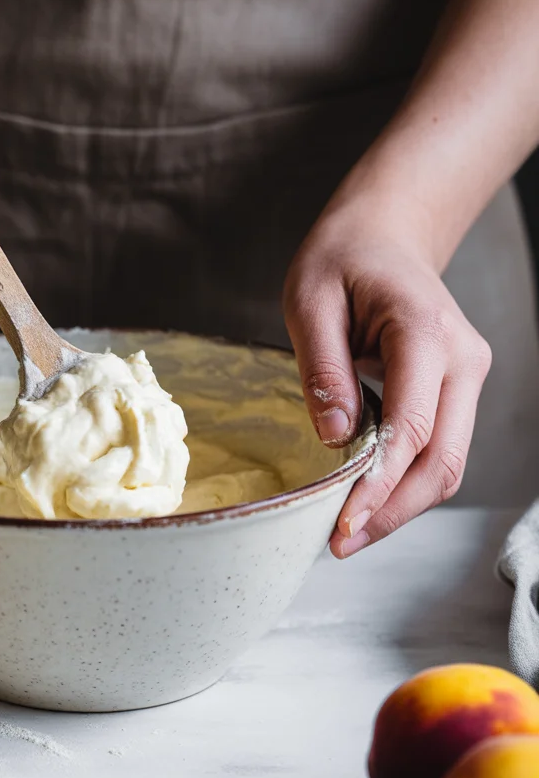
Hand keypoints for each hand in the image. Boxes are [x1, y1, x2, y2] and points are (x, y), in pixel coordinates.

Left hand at [283, 213, 491, 557]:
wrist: (385, 234)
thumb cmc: (342, 259)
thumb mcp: (309, 299)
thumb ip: (322, 368)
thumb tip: (335, 437)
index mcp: (426, 332)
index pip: (412, 426)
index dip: (379, 484)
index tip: (342, 523)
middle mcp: (462, 360)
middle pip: (443, 460)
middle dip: (394, 511)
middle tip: (340, 543)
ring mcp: (467, 377)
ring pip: (448, 463)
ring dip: (402, 505)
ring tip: (348, 532)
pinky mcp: (457, 390)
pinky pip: (439, 447)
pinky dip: (406, 481)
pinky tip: (366, 499)